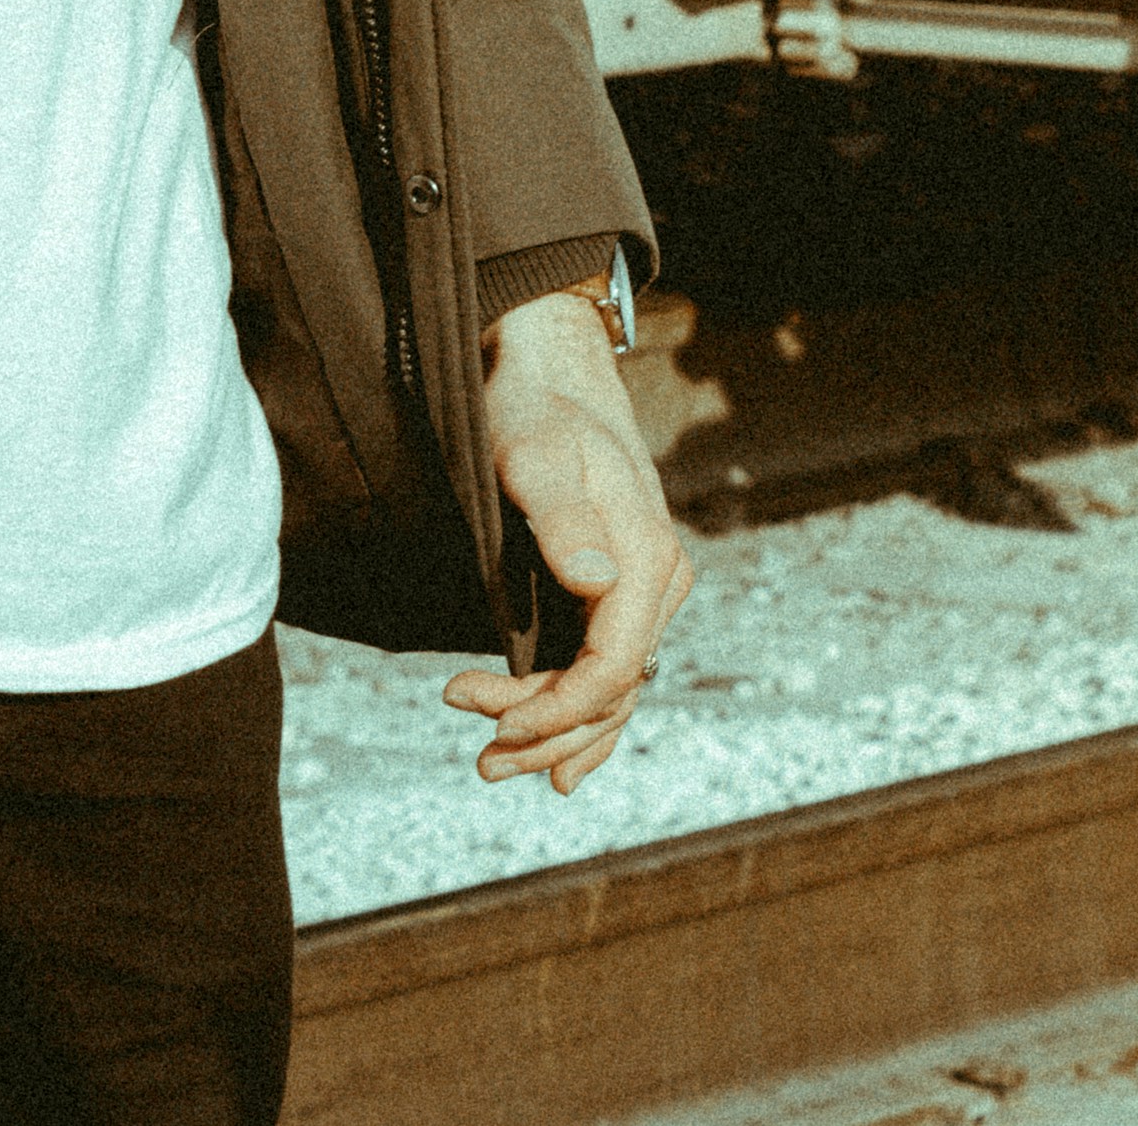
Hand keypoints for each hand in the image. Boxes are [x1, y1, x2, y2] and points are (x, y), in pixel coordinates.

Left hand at [440, 288, 692, 795]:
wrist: (550, 370)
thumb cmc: (535, 408)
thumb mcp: (536, 452)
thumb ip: (562, 518)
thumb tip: (594, 584)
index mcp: (646, 559)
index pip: (614, 669)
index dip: (555, 709)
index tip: (488, 718)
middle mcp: (658, 583)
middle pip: (613, 693)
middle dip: (545, 733)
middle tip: (479, 757)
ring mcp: (644, 590)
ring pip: (614, 693)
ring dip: (558, 737)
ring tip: (493, 764)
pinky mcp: (620, 591)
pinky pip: (612, 673)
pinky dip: (587, 722)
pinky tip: (560, 767)